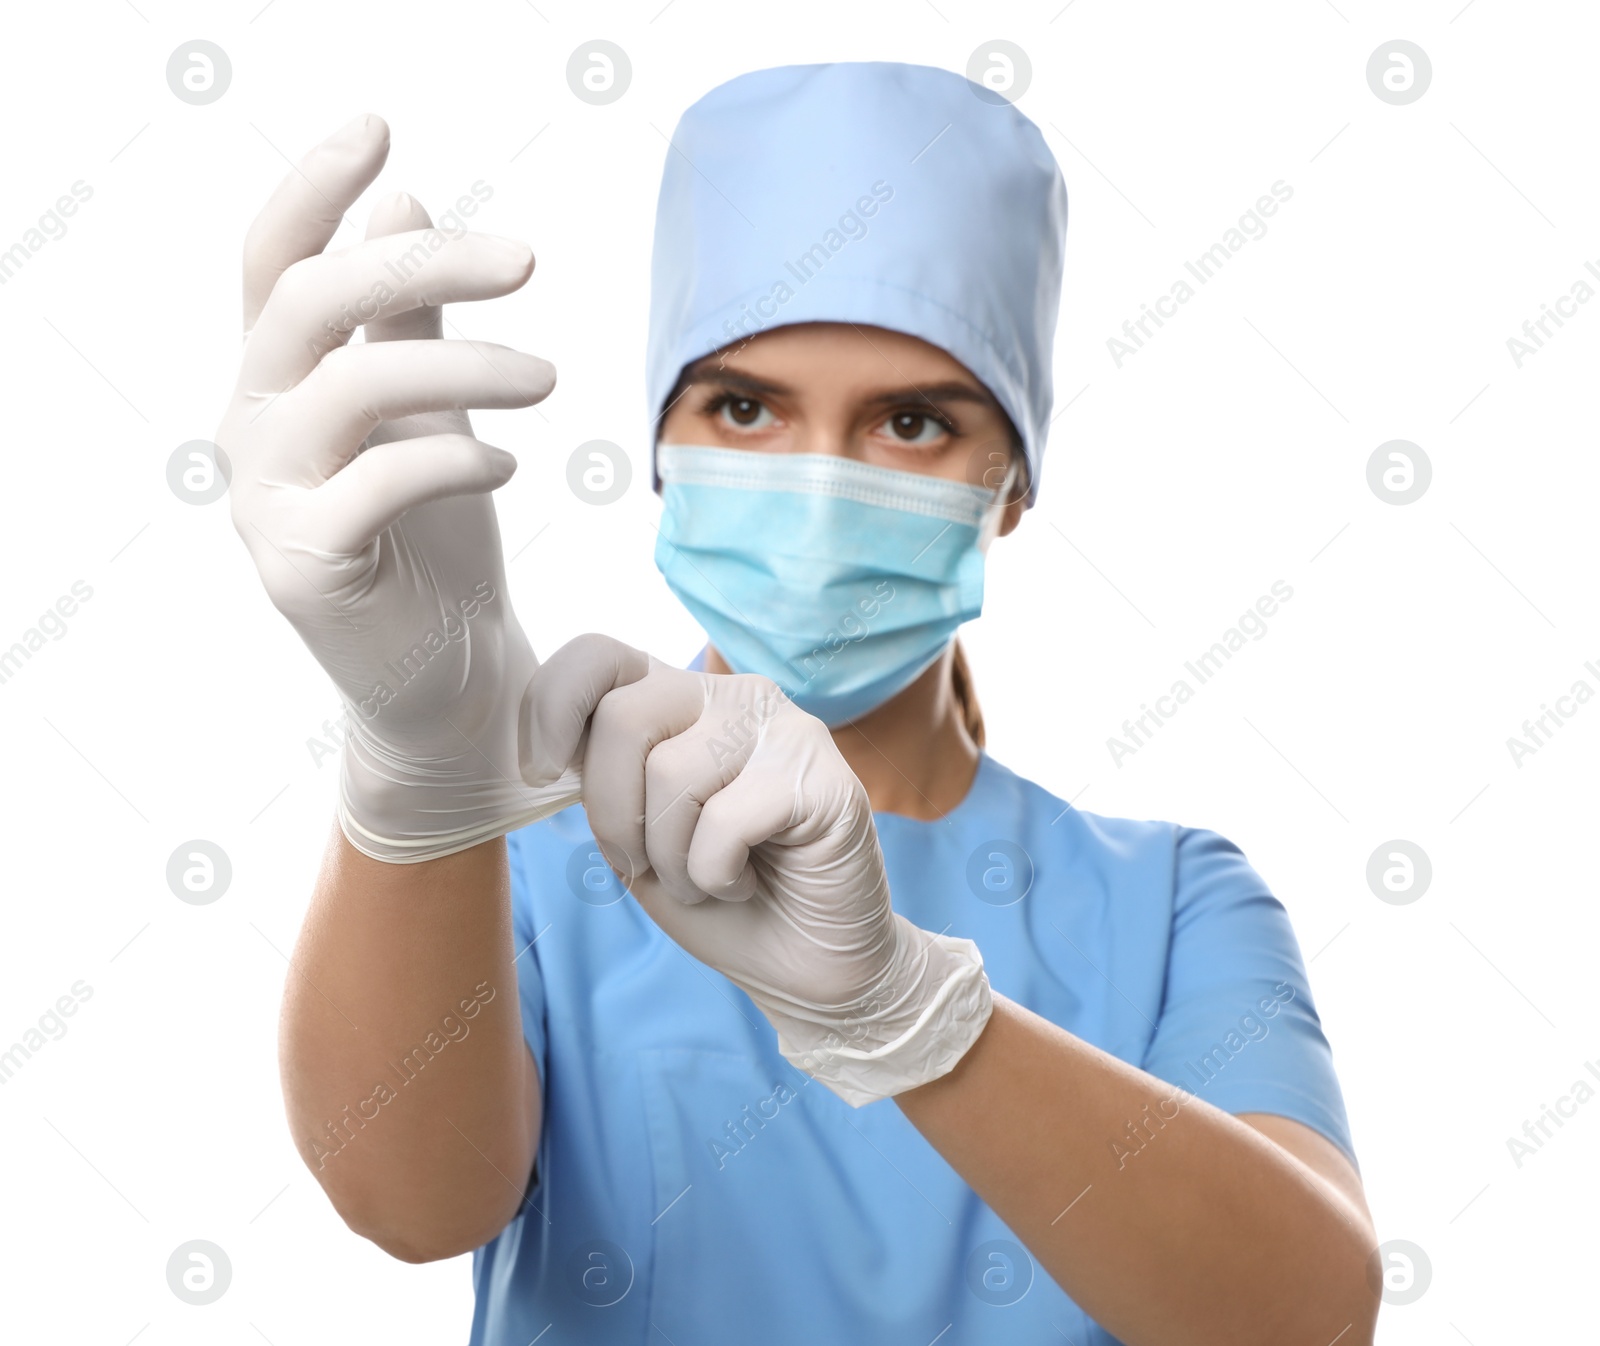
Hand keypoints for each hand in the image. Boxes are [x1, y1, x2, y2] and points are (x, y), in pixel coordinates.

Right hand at [218, 114, 577, 861]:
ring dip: (465, 366)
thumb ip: (404, 323)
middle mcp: (250, 430)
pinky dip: (456, 456)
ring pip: (352, 387)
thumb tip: (402, 208)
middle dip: (422, 266)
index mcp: (274, 383)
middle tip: (527, 256)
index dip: (314, 189)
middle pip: (310, 304)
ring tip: (549, 378)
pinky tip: (511, 460)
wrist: (444, 683)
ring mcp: (266, 501)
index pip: (273, 264)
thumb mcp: (422, 415)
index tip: (381, 129)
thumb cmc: (434, 544)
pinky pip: (380, 482)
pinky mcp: (304, 567)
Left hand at [542, 638, 992, 1104]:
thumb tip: (552, 751)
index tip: (543, 774)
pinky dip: (715, 875)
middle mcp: (737, 697)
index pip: (598, 655)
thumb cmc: (715, 896)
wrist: (805, 968)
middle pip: (625, 717)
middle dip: (612, 812)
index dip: (551, 707)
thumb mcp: (634, 832)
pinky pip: (725, 821)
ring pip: (672, 772)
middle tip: (646, 864)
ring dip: (671, 858)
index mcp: (683, 700)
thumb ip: (601, 776)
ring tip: (707, 880)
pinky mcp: (825, 781)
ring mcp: (787, 731)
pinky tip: (745, 882)